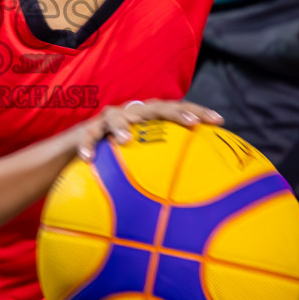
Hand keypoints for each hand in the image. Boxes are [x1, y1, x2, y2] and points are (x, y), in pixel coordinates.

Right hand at [62, 100, 223, 161]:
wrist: (79, 149)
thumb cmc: (119, 157)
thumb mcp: (145, 159)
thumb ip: (165, 166)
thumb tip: (196, 193)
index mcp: (150, 118)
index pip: (177, 110)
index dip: (197, 111)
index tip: (219, 120)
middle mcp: (133, 113)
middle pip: (155, 106)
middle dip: (175, 112)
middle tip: (192, 123)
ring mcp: (110, 119)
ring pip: (115, 116)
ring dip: (121, 125)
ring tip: (126, 139)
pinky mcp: (88, 129)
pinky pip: (87, 135)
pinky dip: (87, 144)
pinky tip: (88, 158)